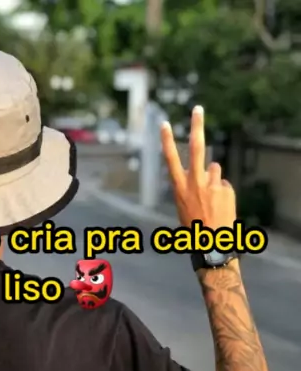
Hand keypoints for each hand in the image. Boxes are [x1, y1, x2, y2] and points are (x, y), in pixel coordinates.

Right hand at [160, 106, 235, 229]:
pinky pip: (223, 183)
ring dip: (213, 178)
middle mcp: (194, 182)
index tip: (164, 124)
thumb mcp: (183, 205)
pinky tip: (220, 205)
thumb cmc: (194, 226)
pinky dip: (222, 191)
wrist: (211, 243)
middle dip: (197, 126)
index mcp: (179, 187)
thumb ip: (191, 186)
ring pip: (214, 169)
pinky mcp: (225, 189)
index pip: (171, 159)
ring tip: (212, 198)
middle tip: (198, 109)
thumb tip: (207, 171)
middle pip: (197, 147)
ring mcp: (211, 184)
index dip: (166, 140)